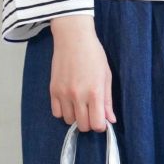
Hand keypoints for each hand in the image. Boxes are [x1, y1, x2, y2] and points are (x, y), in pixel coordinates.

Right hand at [49, 14, 116, 131]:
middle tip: (91, 110)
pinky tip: (69, 101)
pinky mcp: (53, 89)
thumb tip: (110, 120)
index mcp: (95, 91)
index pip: (96, 124)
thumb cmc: (93, 53)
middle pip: (83, 125)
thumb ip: (107, 100)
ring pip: (69, 121)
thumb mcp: (106, 75)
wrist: (73, 37)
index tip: (101, 118)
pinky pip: (56, 113)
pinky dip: (63, 111)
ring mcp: (64, 93)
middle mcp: (78, 95)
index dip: (100, 125)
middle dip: (89, 121)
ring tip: (80, 104)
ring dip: (76, 116)